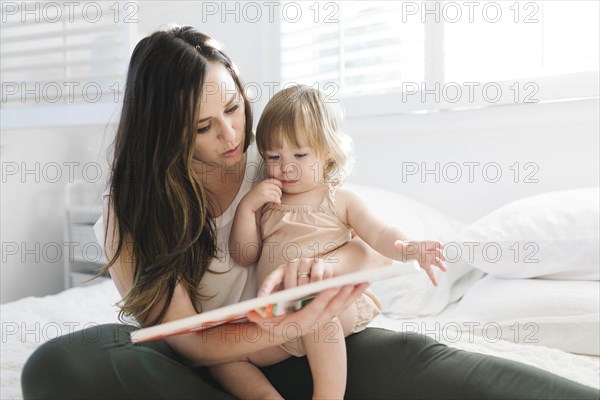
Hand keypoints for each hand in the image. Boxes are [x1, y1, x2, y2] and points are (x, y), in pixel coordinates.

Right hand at [240, 178, 281, 212]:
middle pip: (277, 187)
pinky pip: (275, 198)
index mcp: (262, 183)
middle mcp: (263, 185)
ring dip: (278, 198)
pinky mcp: (265, 197)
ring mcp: (264, 190)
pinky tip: (277, 203)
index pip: (273, 180)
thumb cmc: (253, 198)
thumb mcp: (258, 190)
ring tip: (276, 202)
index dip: (279, 183)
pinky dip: (278, 201)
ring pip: (277, 193)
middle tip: (278, 198)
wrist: (246, 204)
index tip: (281, 187)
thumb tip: (276, 188)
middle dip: (279, 193)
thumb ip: (265, 187)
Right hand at [248, 283, 368, 338]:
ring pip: (340, 306)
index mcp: (300, 323)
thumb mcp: (262, 318)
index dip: (322, 300)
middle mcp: (314, 322)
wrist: (278, 331)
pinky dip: (353, 295)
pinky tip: (362, 285)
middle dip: (342, 295)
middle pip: (331, 308)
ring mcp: (323, 319)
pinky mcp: (328, 314)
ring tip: (363, 282)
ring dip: (352, 294)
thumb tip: (253, 309)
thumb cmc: (269, 321)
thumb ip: (259, 314)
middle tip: (352, 282)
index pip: (312, 311)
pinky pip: (343, 304)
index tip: (330, 289)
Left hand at [258, 258, 334, 296]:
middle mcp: (291, 264)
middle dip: (294, 294)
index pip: (270, 279)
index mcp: (280, 272)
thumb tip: (267, 311)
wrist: (327, 280)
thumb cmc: (306, 290)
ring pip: (304, 280)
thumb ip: (281, 300)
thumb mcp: (291, 295)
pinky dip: (317, 286)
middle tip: (298, 302)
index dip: (266, 289)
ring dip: (307, 291)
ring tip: (310, 296)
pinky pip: (316, 276)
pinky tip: (319, 291)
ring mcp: (305, 261)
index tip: (261, 299)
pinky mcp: (318, 263)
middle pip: (289, 281)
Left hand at [395, 240, 446, 285]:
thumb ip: (401, 245)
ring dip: (440, 265)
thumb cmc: (408, 246)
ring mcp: (428, 259)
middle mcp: (428, 252)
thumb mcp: (404, 245)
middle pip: (436, 253)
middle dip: (440, 255)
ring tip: (444, 269)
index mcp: (425, 245)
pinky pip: (430, 272)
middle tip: (443, 259)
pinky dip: (433, 278)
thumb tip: (396, 244)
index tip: (442, 246)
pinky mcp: (426, 266)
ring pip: (436, 262)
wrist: (408, 250)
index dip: (438, 244)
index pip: (433, 243)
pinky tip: (436, 284)